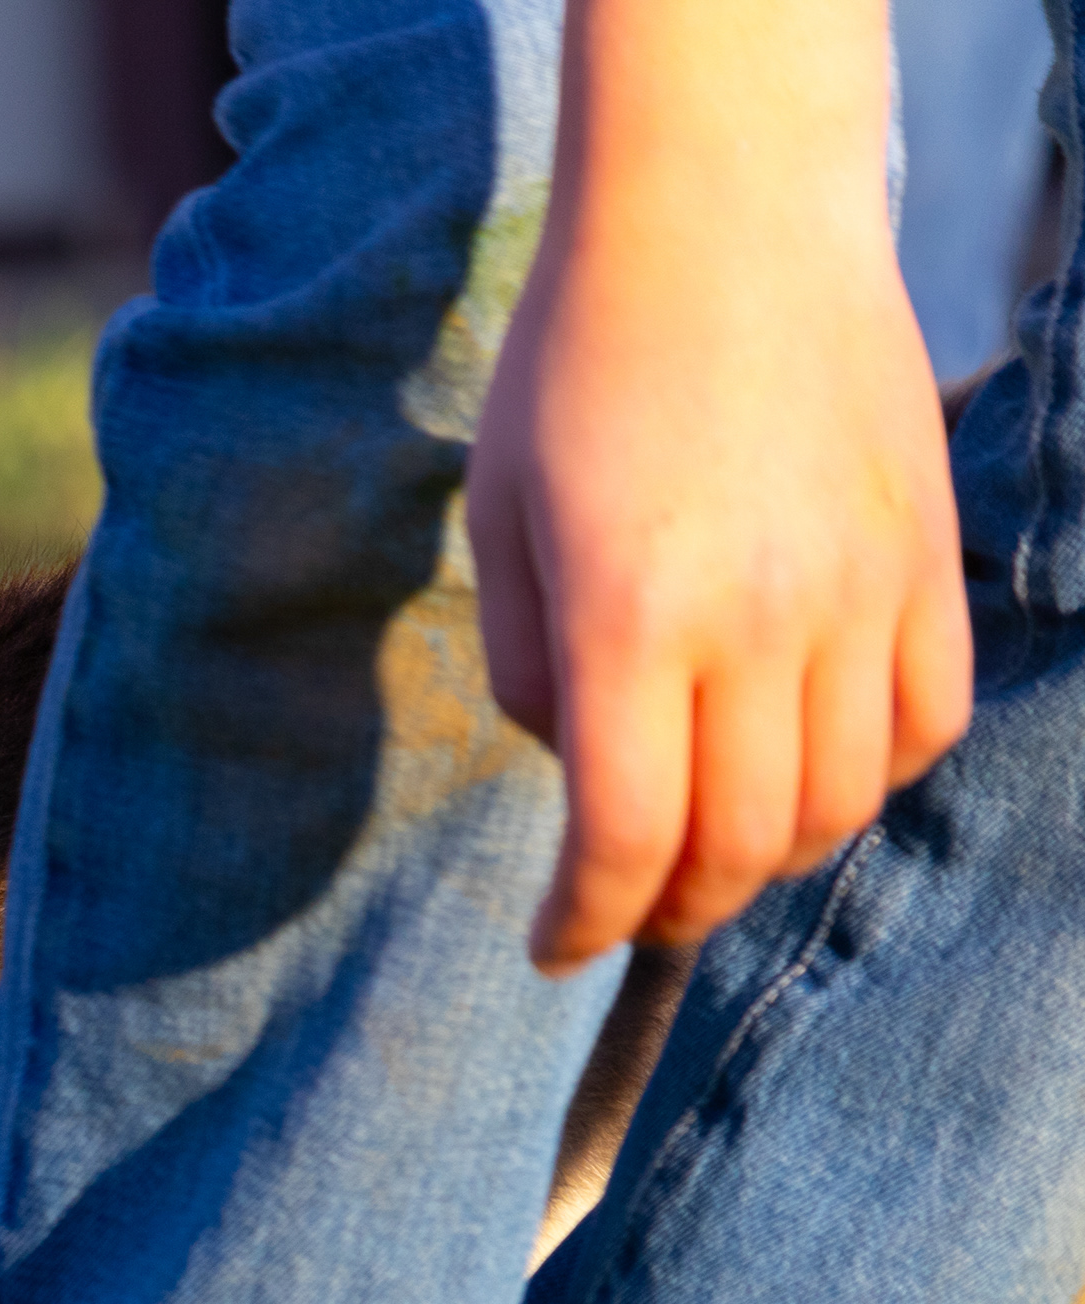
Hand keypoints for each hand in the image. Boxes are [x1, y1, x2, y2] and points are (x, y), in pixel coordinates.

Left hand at [467, 0, 969, 973]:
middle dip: (673, 908)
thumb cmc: (581, 366)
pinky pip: (926, 719)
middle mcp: (759, 624)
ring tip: (715, 849)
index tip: (555, 947)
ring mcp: (862, 593)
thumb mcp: (504, 523)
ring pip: (842, 801)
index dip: (584, 921)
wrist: (726, 224)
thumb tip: (583, 775)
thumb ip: (536, 673)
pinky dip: (870, 775)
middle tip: (631, 912)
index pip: (624, 839)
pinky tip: (812, 767)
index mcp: (632, 622)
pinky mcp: (929, 558)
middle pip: (739, 845)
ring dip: (774, 856)